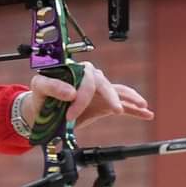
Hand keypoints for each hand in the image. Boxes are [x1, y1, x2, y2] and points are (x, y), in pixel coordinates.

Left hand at [25, 62, 153, 130]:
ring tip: (143, 106)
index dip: (82, 97)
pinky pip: (122, 104)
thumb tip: (70, 92)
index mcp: (77, 71)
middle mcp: (90, 78)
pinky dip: (135, 109)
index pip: (87, 80)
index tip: (70, 115)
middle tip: (116, 111)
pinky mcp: (103, 104)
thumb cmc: (40, 96)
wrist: (42, 110)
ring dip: (132, 98)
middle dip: (111, 98)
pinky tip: (146, 113)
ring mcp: (99, 91)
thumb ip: (51, 86)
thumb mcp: (39, 87)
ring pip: (119, 92)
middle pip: (105, 84)